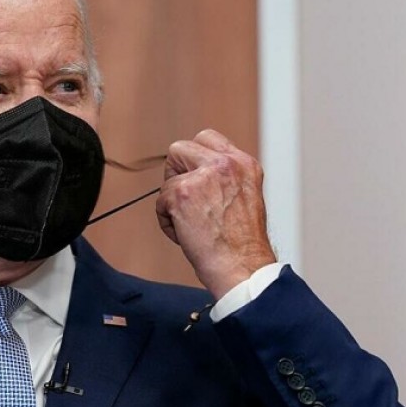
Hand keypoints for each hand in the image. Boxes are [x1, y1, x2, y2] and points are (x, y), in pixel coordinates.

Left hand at [156, 129, 275, 299]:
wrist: (242, 267)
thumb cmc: (242, 244)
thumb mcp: (245, 197)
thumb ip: (223, 179)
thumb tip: (195, 173)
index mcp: (244, 164)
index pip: (207, 139)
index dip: (193, 159)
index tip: (194, 178)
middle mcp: (225, 164)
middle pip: (180, 149)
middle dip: (176, 174)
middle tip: (187, 201)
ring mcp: (202, 176)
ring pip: (168, 178)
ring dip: (173, 202)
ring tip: (192, 225)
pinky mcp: (182, 193)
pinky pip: (160, 202)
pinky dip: (168, 222)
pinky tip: (187, 235)